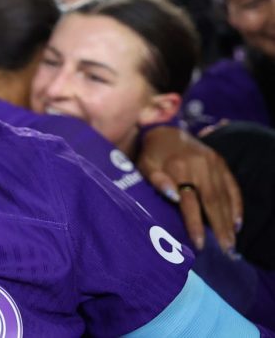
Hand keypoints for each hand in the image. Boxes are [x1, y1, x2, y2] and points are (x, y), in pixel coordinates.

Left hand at [137, 126, 242, 253]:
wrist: (164, 131)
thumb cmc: (151, 156)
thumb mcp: (144, 166)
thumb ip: (156, 181)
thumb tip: (173, 196)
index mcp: (178, 169)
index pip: (190, 203)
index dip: (195, 224)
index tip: (200, 245)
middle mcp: (200, 166)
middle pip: (212, 202)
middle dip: (220, 229)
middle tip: (226, 252)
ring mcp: (213, 163)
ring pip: (224, 197)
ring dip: (229, 222)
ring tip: (231, 244)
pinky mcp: (221, 162)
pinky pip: (232, 187)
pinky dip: (236, 206)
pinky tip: (237, 224)